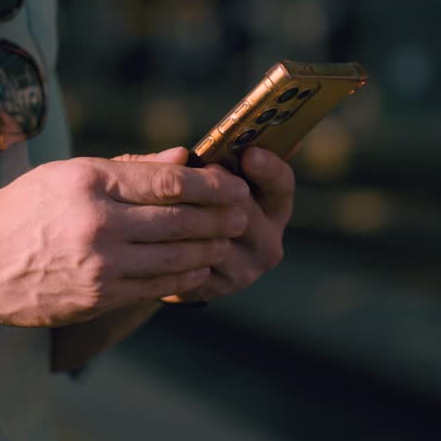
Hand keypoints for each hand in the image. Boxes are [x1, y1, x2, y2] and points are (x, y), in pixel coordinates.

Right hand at [0, 153, 250, 327]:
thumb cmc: (22, 210)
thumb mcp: (67, 174)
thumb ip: (129, 168)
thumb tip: (184, 158)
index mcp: (90, 182)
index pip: (170, 181)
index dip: (212, 184)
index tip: (234, 183)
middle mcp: (98, 223)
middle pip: (182, 219)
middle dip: (221, 217)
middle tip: (243, 212)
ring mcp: (100, 266)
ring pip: (177, 257)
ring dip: (210, 248)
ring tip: (226, 239)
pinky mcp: (99, 298)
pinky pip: (157, 287)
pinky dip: (185, 277)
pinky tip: (198, 267)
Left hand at [162, 147, 293, 302]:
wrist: (175, 252)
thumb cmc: (195, 199)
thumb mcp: (205, 173)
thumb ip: (202, 158)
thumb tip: (179, 153)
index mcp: (273, 205)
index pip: (281, 184)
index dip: (269, 168)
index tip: (250, 154)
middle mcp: (268, 240)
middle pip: (248, 212)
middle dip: (221, 190)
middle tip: (199, 172)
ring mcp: (246, 268)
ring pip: (220, 239)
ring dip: (193, 218)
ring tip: (167, 200)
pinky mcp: (217, 287)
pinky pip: (196, 263)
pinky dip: (178, 245)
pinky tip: (159, 231)